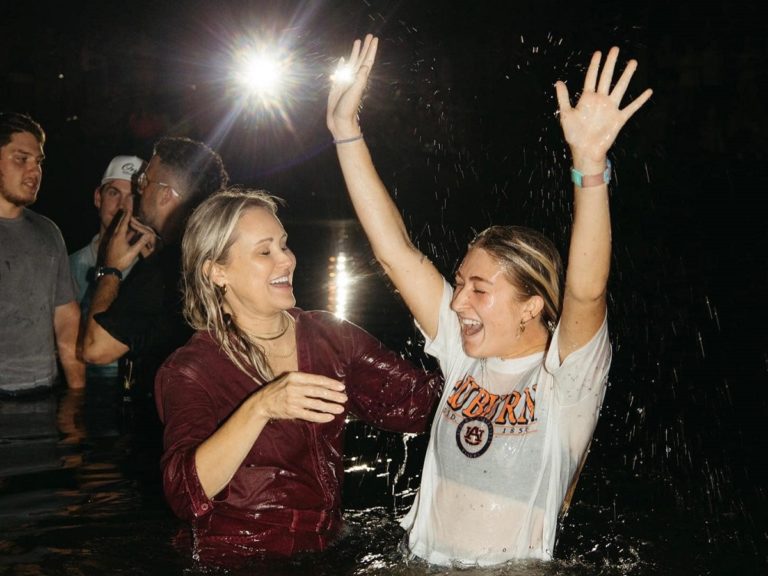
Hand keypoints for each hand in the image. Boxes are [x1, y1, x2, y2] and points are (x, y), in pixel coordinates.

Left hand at [102, 196, 155, 269]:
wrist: (110, 269)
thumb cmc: (121, 260)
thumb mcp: (133, 252)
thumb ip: (140, 243)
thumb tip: (148, 235)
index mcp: (119, 237)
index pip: (124, 224)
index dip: (127, 216)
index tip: (128, 209)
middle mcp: (114, 237)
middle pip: (119, 224)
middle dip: (123, 217)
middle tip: (125, 210)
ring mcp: (112, 241)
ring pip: (118, 230)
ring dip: (122, 224)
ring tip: (127, 220)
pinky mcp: (112, 245)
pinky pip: (117, 235)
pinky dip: (122, 231)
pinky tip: (126, 233)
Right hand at [254, 371, 346, 422]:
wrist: (262, 402)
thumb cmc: (279, 389)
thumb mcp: (289, 379)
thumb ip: (305, 381)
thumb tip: (325, 384)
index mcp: (295, 377)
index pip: (317, 380)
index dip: (330, 383)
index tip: (341, 387)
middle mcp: (294, 387)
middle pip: (318, 392)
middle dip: (333, 395)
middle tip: (344, 398)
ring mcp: (293, 400)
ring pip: (316, 404)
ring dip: (330, 407)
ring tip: (340, 408)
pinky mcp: (292, 411)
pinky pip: (310, 415)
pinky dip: (321, 416)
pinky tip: (329, 417)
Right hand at [327, 34, 377, 139]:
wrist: (339, 121)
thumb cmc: (347, 108)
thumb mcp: (355, 92)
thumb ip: (359, 79)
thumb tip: (365, 65)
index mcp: (360, 79)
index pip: (367, 61)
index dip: (371, 50)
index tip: (374, 39)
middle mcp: (354, 78)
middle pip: (361, 59)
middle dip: (365, 47)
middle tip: (369, 35)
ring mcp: (346, 81)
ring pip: (352, 62)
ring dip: (355, 52)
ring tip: (357, 41)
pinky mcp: (338, 85)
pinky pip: (341, 71)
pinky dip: (342, 64)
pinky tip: (343, 59)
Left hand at [555, 47, 651, 167]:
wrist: (585, 151)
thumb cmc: (574, 135)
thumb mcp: (566, 115)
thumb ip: (563, 98)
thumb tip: (559, 82)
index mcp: (587, 99)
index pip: (591, 77)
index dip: (595, 65)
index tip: (599, 52)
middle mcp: (600, 100)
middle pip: (607, 78)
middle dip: (611, 63)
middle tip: (616, 49)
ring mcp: (610, 108)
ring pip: (620, 87)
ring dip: (626, 75)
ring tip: (632, 62)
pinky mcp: (619, 119)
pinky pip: (631, 108)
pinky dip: (640, 100)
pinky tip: (648, 91)